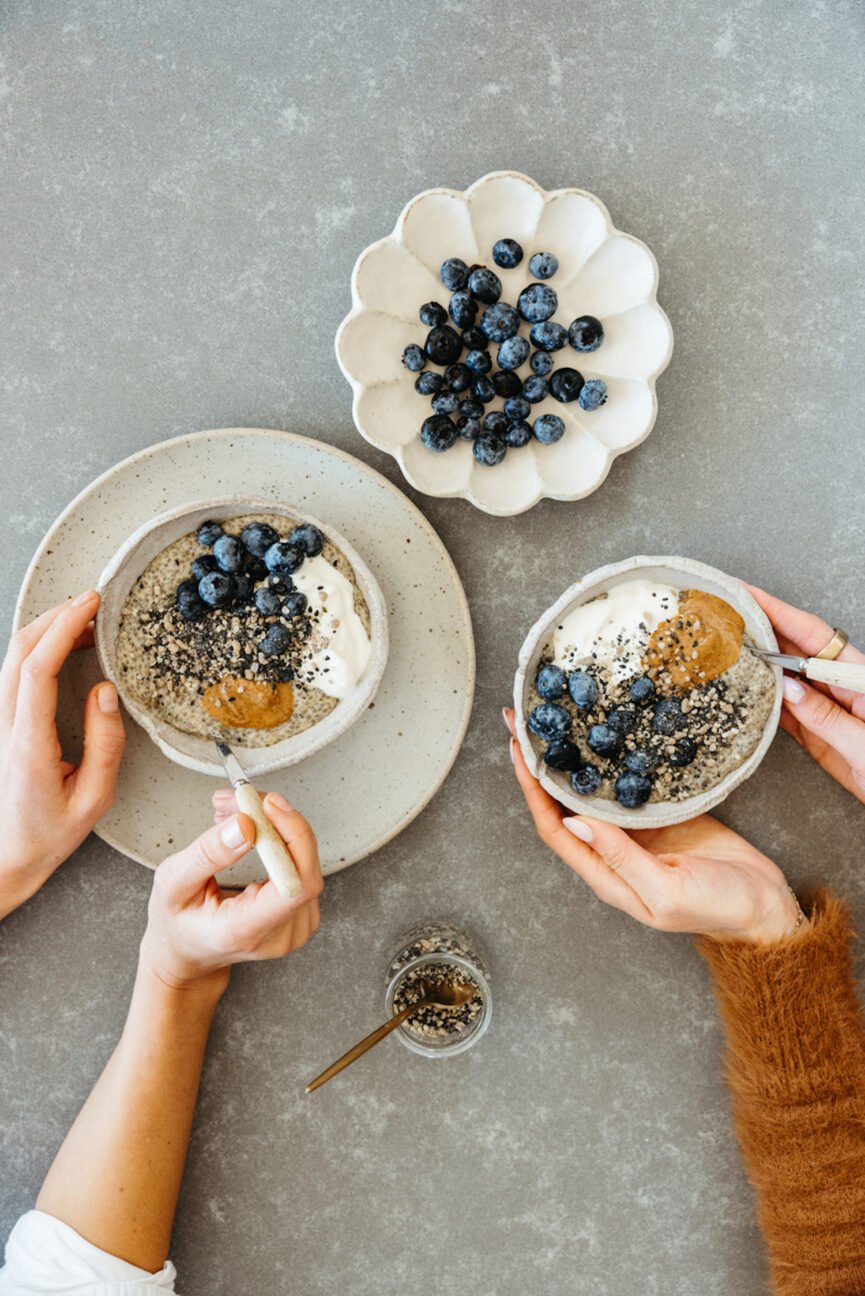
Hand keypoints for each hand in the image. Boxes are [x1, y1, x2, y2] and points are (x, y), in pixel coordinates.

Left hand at [0, 591, 125, 919]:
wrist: (3, 858)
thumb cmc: (46, 836)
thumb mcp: (94, 799)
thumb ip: (105, 745)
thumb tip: (106, 694)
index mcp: (28, 745)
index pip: (38, 669)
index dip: (63, 628)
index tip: (89, 604)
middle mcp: (6, 728)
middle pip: (19, 651)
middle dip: (54, 616)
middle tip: (90, 601)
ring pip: (12, 659)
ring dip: (46, 630)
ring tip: (83, 620)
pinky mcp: (3, 726)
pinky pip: (15, 674)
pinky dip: (40, 649)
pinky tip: (64, 648)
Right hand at [140, 791, 322, 990]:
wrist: (187, 953)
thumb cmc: (177, 922)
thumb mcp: (173, 883)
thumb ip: (208, 854)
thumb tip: (245, 825)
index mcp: (245, 931)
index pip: (296, 885)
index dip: (293, 837)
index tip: (268, 806)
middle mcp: (279, 936)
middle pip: (304, 867)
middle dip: (276, 821)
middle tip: (240, 799)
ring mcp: (295, 929)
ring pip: (303, 861)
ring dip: (274, 827)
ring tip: (234, 815)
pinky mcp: (302, 915)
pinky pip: (301, 866)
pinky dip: (279, 841)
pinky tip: (250, 833)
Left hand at [504, 710, 801, 943]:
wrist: (764, 905)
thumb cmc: (717, 907)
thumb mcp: (666, 889)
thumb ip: (620, 858)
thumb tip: (574, 821)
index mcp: (605, 875)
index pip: (553, 827)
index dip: (532, 789)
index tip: (519, 750)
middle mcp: (611, 852)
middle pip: (562, 804)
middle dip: (541, 765)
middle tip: (525, 720)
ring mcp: (634, 832)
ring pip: (589, 790)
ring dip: (570, 759)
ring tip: (553, 720)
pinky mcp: (658, 815)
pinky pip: (624, 784)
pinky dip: (608, 760)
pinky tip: (602, 734)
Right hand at [745, 584, 864, 803]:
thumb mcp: (863, 745)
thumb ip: (825, 718)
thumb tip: (787, 690)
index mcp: (859, 678)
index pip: (812, 635)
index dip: (778, 611)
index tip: (746, 593)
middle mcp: (841, 687)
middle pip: (795, 649)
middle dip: (761, 627)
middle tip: (723, 613)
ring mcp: (829, 709)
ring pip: (787, 678)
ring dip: (757, 662)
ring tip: (724, 644)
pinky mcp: (820, 734)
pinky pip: (786, 710)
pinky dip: (764, 699)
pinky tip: (743, 690)